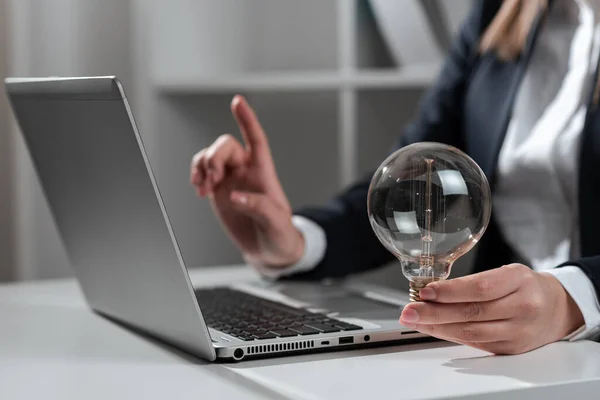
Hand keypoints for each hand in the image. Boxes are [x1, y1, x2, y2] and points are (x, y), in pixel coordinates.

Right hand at [190, 95, 303, 267]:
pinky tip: (199, 189)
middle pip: (225, 146)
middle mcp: (245, 171)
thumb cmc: (279, 234)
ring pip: (210, 156)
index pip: (256, 140)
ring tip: (202, 187)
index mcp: (264, 173)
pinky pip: (202, 172)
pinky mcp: (217, 191)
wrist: (268, 250)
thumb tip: (236, 196)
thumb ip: (259, 208)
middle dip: (214, 156)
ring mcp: (230, 179)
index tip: (237, 101)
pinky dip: (196, 175)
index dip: (247, 120)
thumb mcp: (277, 223)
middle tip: (211, 179)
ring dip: (201, 166)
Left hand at [399, 264, 583, 353]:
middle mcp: (521, 307)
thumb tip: (432, 291)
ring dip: (437, 327)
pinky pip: (476, 343)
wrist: (557, 308)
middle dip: (434, 313)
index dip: (449, 292)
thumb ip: (474, 282)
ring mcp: (518, 331)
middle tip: (409, 311)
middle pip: (471, 312)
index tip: (425, 292)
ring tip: (416, 321)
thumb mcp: (506, 272)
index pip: (480, 288)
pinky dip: (451, 336)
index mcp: (518, 281)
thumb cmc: (525, 286)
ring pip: (471, 332)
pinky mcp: (512, 349)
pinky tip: (434, 330)